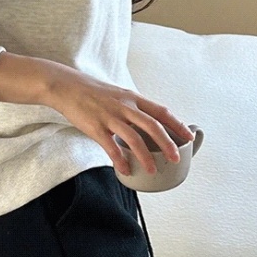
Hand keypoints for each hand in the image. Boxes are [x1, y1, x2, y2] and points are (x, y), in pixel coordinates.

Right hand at [42, 62, 194, 176]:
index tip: (190, 136)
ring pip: (134, 137)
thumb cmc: (91, 91)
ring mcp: (109, 116)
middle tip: (176, 158)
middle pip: (152, 125)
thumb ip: (132, 107)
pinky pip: (110, 146)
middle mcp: (124, 106)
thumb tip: (146, 124)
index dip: (177, 124)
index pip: (160, 111)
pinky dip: (119, 159)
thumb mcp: (117, 94)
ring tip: (152, 169)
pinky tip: (125, 170)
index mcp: (131, 97)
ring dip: (145, 156)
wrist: (66, 86)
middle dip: (167, 143)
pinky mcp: (95, 126)